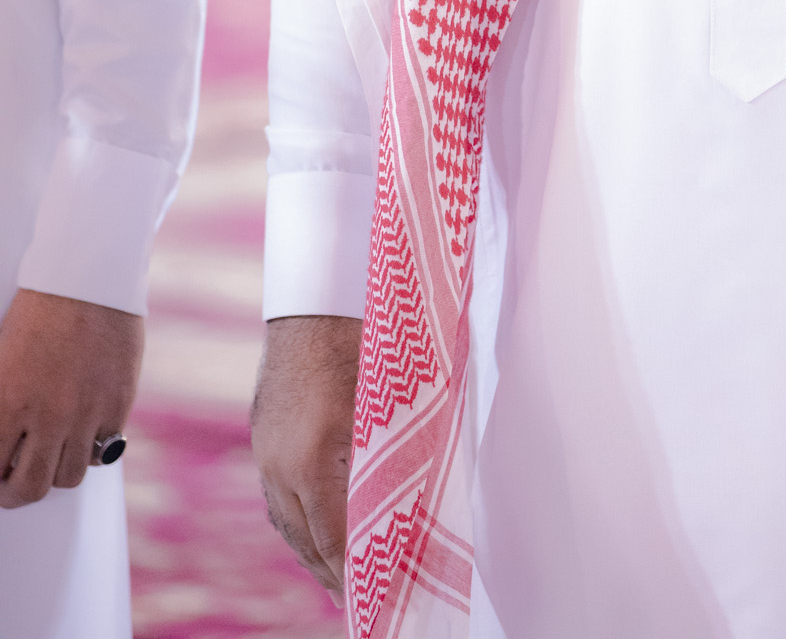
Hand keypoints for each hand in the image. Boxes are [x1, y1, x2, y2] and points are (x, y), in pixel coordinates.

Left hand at [0, 287, 143, 506]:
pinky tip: (80, 434)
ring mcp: (87, 411)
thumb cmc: (39, 308)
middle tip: (13, 482)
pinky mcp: (119, 402)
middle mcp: (48, 414)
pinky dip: (89, 449)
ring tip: (50, 457)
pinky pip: (103, 451)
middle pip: (30, 487)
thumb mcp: (3, 360)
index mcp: (8, 401)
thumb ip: (4, 405)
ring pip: (68, 476)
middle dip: (16, 492)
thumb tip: (5, 442)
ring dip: (55, 471)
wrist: (89, 274)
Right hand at [251, 313, 361, 603]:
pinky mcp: (262, 438)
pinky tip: (312, 533)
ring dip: (311, 553)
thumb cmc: (364, 347)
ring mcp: (266, 452)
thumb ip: (390, 462)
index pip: (333, 538)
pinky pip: (277, 498)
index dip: (351, 572)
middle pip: (304, 540)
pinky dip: (296, 523)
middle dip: (331, 573)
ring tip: (335, 577)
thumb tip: (408, 508)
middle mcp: (280, 465)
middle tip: (357, 599)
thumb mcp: (385, 409)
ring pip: (286, 522)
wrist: (316, 302)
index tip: (371, 596)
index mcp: (313, 460)